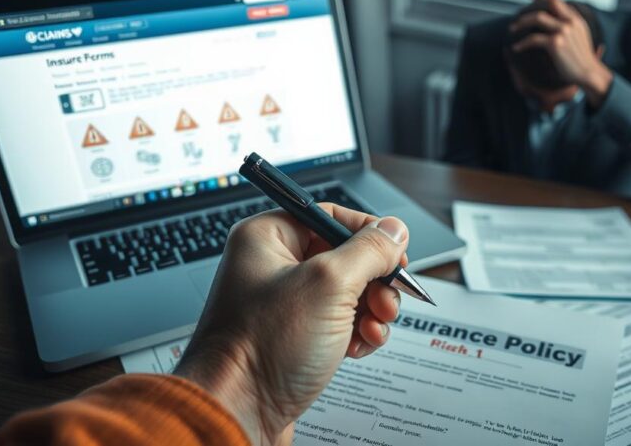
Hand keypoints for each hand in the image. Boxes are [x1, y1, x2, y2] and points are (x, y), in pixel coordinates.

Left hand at [175, 205, 407, 445]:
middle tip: (385, 300)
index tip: (395, 254)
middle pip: (346, 256)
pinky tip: (357, 347)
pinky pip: (339, 322)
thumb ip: (368, 251)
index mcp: (267, 237)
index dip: (369, 235)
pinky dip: (357, 334)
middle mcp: (273, 265)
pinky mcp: (294, 336)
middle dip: (374, 282)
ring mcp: (284, 303)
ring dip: (371, 311)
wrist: (235, 413)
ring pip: (348, 292)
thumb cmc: (261, 348)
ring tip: (372, 329)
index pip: (331, 216)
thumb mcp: (328, 286)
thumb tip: (394, 231)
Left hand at [510, 0, 612, 105]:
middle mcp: (570, 21)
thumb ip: (568, 24)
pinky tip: (516, 48)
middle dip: (530, 5)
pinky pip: (533, 39)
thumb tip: (552, 17)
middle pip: (548, 2)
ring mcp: (564, 31)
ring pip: (538, 17)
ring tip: (512, 29)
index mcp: (575, 18)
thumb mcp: (579, 36)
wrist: (588, 74)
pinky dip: (522, 43)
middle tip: (516, 15)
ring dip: (522, 22)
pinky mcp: (556, 43)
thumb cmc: (581, 59)